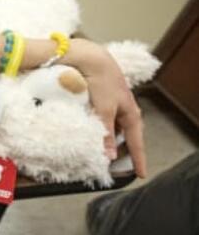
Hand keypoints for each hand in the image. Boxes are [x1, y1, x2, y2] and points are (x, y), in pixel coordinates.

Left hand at [70, 38, 147, 177]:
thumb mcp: (103, 110)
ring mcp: (116, 106)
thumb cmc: (101, 82)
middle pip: (127, 137)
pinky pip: (106, 121)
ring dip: (111, 141)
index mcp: (131, 114)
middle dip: (124, 151)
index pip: (136, 143)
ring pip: (116, 129)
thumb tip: (109, 155)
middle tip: (120, 168)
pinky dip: (103, 130)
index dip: (139, 159)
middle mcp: (126, 111)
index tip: (142, 174)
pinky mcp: (104, 101)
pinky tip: (94, 134)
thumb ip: (106, 133)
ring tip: (104, 153)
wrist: (92, 60)